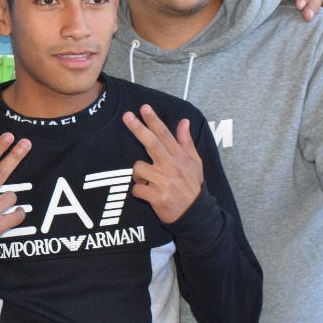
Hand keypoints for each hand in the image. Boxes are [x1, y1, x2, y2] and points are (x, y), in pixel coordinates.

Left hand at [123, 104, 201, 223]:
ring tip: (148, 181)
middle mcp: (172, 167)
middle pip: (152, 143)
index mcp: (180, 157)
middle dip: (138, 128)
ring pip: (138, 168)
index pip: (165, 135)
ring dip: (138, 175)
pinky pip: (137, 189)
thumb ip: (186, 142)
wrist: (195, 214)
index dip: (154, 121)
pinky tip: (148, 194)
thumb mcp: (194, 163)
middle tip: (127, 116)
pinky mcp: (157, 197)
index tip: (144, 108)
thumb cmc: (192, 186)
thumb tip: (184, 121)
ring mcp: (164, 182)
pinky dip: (139, 191)